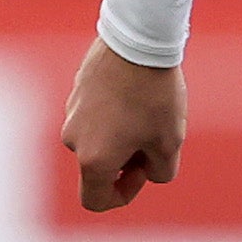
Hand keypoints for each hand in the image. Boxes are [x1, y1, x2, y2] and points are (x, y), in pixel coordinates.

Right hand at [61, 39, 185, 209]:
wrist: (137, 41)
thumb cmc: (155, 95)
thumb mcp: (170, 143)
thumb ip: (160, 172)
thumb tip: (147, 170)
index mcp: (93, 159)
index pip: (95, 200)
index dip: (122, 196)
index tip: (144, 172)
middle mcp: (74, 139)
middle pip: (98, 166)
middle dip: (127, 160)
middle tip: (155, 135)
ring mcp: (71, 112)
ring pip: (98, 138)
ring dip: (122, 135)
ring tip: (150, 109)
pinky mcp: (77, 89)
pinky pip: (96, 114)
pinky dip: (115, 113)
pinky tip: (138, 91)